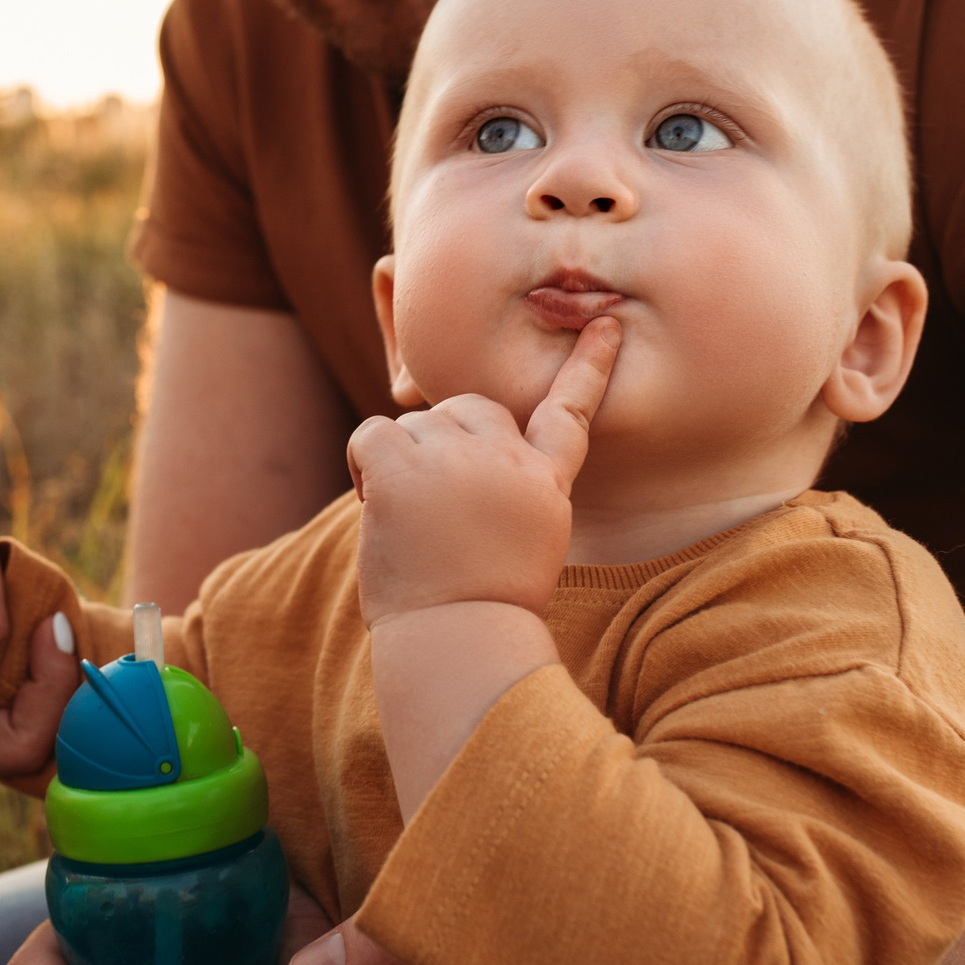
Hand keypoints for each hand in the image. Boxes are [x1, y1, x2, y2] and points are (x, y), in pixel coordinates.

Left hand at [346, 318, 618, 626]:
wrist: (457, 640)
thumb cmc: (480, 609)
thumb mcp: (523, 543)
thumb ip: (508, 491)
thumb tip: (461, 457)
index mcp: (545, 483)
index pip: (570, 412)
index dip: (589, 366)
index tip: (603, 324)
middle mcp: (508, 461)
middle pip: (470, 408)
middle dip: (445, 442)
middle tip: (435, 507)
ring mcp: (457, 460)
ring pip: (414, 423)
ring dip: (400, 464)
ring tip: (408, 524)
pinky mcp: (404, 468)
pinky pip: (371, 433)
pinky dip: (361, 465)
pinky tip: (372, 504)